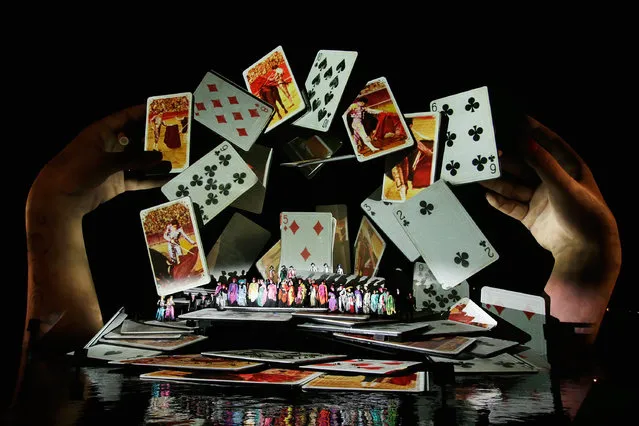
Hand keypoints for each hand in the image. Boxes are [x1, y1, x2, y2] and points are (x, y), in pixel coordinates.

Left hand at [28, 105, 168, 217]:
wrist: (60, 199)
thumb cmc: (77, 170)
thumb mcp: (105, 161)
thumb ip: (134, 159)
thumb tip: (159, 157)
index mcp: (101, 133)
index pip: (125, 117)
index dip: (141, 112)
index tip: (160, 108)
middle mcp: (109, 147)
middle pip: (135, 139)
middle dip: (153, 139)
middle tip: (174, 136)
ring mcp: (114, 166)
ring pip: (139, 160)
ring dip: (155, 161)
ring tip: (175, 159)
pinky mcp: (116, 183)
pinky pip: (138, 179)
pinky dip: (150, 180)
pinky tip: (165, 179)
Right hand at [480, 116, 620, 327]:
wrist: (584, 251)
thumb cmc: (584, 214)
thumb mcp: (563, 185)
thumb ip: (542, 163)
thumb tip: (525, 139)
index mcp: (569, 169)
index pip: (549, 144)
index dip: (534, 131)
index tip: (516, 118)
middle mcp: (553, 182)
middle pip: (526, 165)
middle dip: (508, 159)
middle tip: (488, 152)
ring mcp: (541, 199)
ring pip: (515, 185)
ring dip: (498, 181)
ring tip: (480, 175)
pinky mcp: (531, 216)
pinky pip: (512, 205)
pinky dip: (500, 201)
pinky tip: (488, 195)